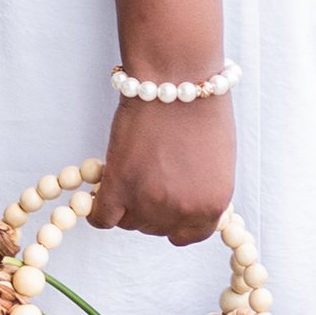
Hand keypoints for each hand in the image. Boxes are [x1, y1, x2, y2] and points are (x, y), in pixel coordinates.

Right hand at [87, 92, 236, 246]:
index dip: (174, 220)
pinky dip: (98, 211)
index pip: (187, 234)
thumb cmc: (201, 109)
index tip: (165, 208)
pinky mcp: (119, 186)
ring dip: (126, 204)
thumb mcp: (217, 163)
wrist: (177, 79)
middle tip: (146, 178)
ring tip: (130, 173)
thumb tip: (181, 203)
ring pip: (129, 222)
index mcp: (212, 206)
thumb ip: (201, 192)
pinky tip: (102, 193)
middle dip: (149, 207)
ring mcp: (150, 201)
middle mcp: (182, 211)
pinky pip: (102, 219)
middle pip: (155, 228)